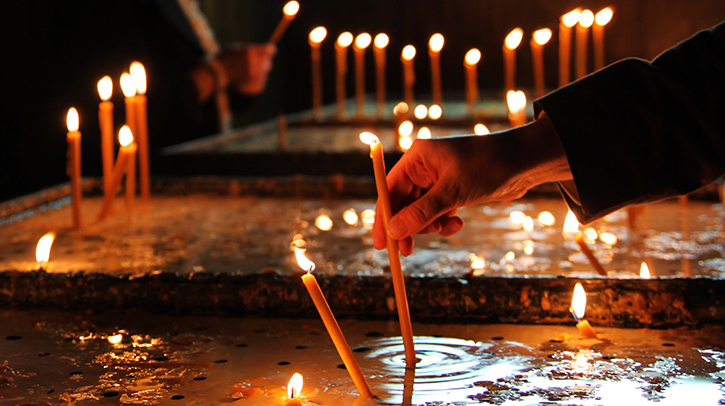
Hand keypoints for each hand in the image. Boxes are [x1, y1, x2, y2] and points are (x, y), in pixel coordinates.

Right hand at [218, 43, 276, 94]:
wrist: (213, 76)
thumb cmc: (224, 59)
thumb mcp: (236, 48)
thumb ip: (253, 49)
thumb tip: (271, 50)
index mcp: (250, 52)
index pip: (270, 50)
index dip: (269, 51)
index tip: (269, 52)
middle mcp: (254, 64)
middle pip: (268, 62)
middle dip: (262, 63)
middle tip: (250, 65)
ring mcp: (255, 77)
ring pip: (264, 73)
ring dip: (258, 72)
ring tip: (244, 73)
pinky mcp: (255, 87)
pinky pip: (261, 83)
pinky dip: (256, 82)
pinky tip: (246, 80)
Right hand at [373, 115, 572, 255]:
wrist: (526, 162)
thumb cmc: (489, 166)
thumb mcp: (453, 192)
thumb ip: (422, 212)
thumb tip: (395, 231)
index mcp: (417, 158)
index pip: (389, 189)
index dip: (383, 217)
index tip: (381, 243)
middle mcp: (424, 167)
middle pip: (402, 203)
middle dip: (408, 226)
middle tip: (407, 251)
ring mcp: (438, 180)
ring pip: (420, 211)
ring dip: (430, 225)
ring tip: (448, 228)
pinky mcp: (452, 191)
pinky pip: (437, 212)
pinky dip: (444, 222)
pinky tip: (458, 223)